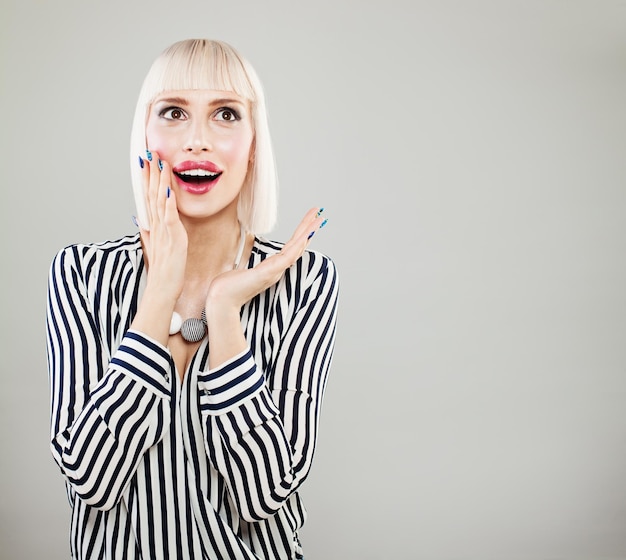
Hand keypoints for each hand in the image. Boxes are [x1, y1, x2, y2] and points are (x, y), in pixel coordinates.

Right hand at [138, 151, 187, 300]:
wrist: (162, 288)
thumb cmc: (162, 269)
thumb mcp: (153, 246)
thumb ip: (147, 230)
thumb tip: (139, 216)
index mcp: (153, 225)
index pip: (148, 196)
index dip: (147, 177)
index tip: (146, 160)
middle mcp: (155, 224)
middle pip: (151, 193)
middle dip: (150, 172)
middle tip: (149, 152)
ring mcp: (163, 230)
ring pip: (158, 200)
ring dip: (158, 180)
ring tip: (158, 161)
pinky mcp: (172, 237)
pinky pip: (169, 216)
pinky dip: (168, 202)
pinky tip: (167, 189)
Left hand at [204, 207, 326, 367]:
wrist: (221, 300)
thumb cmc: (229, 285)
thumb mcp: (240, 263)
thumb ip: (247, 253)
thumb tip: (246, 238)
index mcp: (272, 266)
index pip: (291, 246)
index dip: (301, 233)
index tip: (310, 221)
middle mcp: (277, 269)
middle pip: (298, 245)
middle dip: (309, 228)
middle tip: (320, 213)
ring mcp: (274, 271)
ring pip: (296, 248)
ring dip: (308, 233)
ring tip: (318, 219)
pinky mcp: (268, 272)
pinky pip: (287, 256)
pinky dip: (298, 245)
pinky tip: (306, 236)